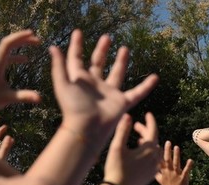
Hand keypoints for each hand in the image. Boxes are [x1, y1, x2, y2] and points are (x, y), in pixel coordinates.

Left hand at [0, 30, 41, 115]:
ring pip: (7, 49)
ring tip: (33, 44)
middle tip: (37, 40)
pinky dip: (16, 56)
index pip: (8, 44)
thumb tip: (40, 98)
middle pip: (8, 43)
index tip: (32, 34)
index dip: (20, 37)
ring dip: (20, 45)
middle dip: (23, 39)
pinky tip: (25, 60)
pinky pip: (5, 57)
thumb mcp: (7, 98)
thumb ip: (23, 96)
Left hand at [50, 30, 157, 144]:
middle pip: (99, 63)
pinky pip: (137, 93)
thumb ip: (58, 65)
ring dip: (121, 62)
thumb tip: (52, 47)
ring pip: (117, 74)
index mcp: (80, 79)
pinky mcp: (122, 102)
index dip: (77, 46)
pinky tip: (155, 77)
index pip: (78, 58)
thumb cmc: (73, 107)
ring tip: (125, 48)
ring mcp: (110, 93)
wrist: (87, 128)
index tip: (78, 32)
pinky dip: (146, 86)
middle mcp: (95, 84)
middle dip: (102, 50)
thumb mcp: (62, 83)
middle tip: (107, 37)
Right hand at [103, 112, 161, 184]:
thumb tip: (127, 115)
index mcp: (149, 149)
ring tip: (138, 139)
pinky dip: (149, 153)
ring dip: (147, 143)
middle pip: (154, 140)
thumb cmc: (116, 168)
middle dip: (146, 131)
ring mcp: (154, 167)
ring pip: (154, 150)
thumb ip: (123, 130)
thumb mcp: (117, 147)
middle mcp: (155, 158)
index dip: (150, 121)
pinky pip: (154, 160)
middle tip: (136, 125)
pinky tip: (140, 154)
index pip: (153, 130)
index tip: (148, 114)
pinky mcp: (151, 175)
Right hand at [155, 141, 193, 184]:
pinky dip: (188, 165)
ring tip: (176, 147)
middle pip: (167, 160)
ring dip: (176, 155)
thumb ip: (156, 170)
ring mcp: (176, 175)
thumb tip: (151, 165)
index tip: (156, 145)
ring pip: (175, 163)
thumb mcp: (159, 178)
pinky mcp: (183, 178)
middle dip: (167, 151)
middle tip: (168, 142)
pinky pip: (186, 171)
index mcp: (164, 171)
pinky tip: (190, 160)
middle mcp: (169, 172)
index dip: (158, 153)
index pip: (160, 160)